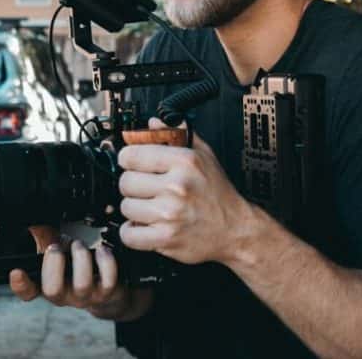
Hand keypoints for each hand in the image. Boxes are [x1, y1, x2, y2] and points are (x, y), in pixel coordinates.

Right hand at [8, 226, 151, 320]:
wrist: (112, 291)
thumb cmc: (81, 268)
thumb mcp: (61, 254)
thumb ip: (45, 240)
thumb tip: (32, 225)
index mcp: (50, 285)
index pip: (29, 292)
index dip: (20, 285)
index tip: (16, 272)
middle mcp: (66, 295)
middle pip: (52, 290)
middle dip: (53, 264)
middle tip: (56, 246)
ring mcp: (87, 296)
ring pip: (81, 284)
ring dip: (80, 258)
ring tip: (79, 244)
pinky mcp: (108, 293)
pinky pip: (107, 280)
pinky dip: (105, 261)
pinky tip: (101, 250)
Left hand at [117, 118, 252, 264]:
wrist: (236, 229)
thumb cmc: (219, 193)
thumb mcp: (204, 155)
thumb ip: (177, 135)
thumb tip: (153, 123)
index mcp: (185, 162)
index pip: (132, 155)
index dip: (128, 158)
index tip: (131, 163)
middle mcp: (176, 186)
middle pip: (126, 182)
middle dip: (132, 185)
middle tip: (144, 188)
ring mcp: (170, 213)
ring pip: (126, 207)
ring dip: (134, 209)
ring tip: (149, 207)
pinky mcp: (166, 238)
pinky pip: (129, 234)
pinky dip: (132, 232)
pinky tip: (144, 225)